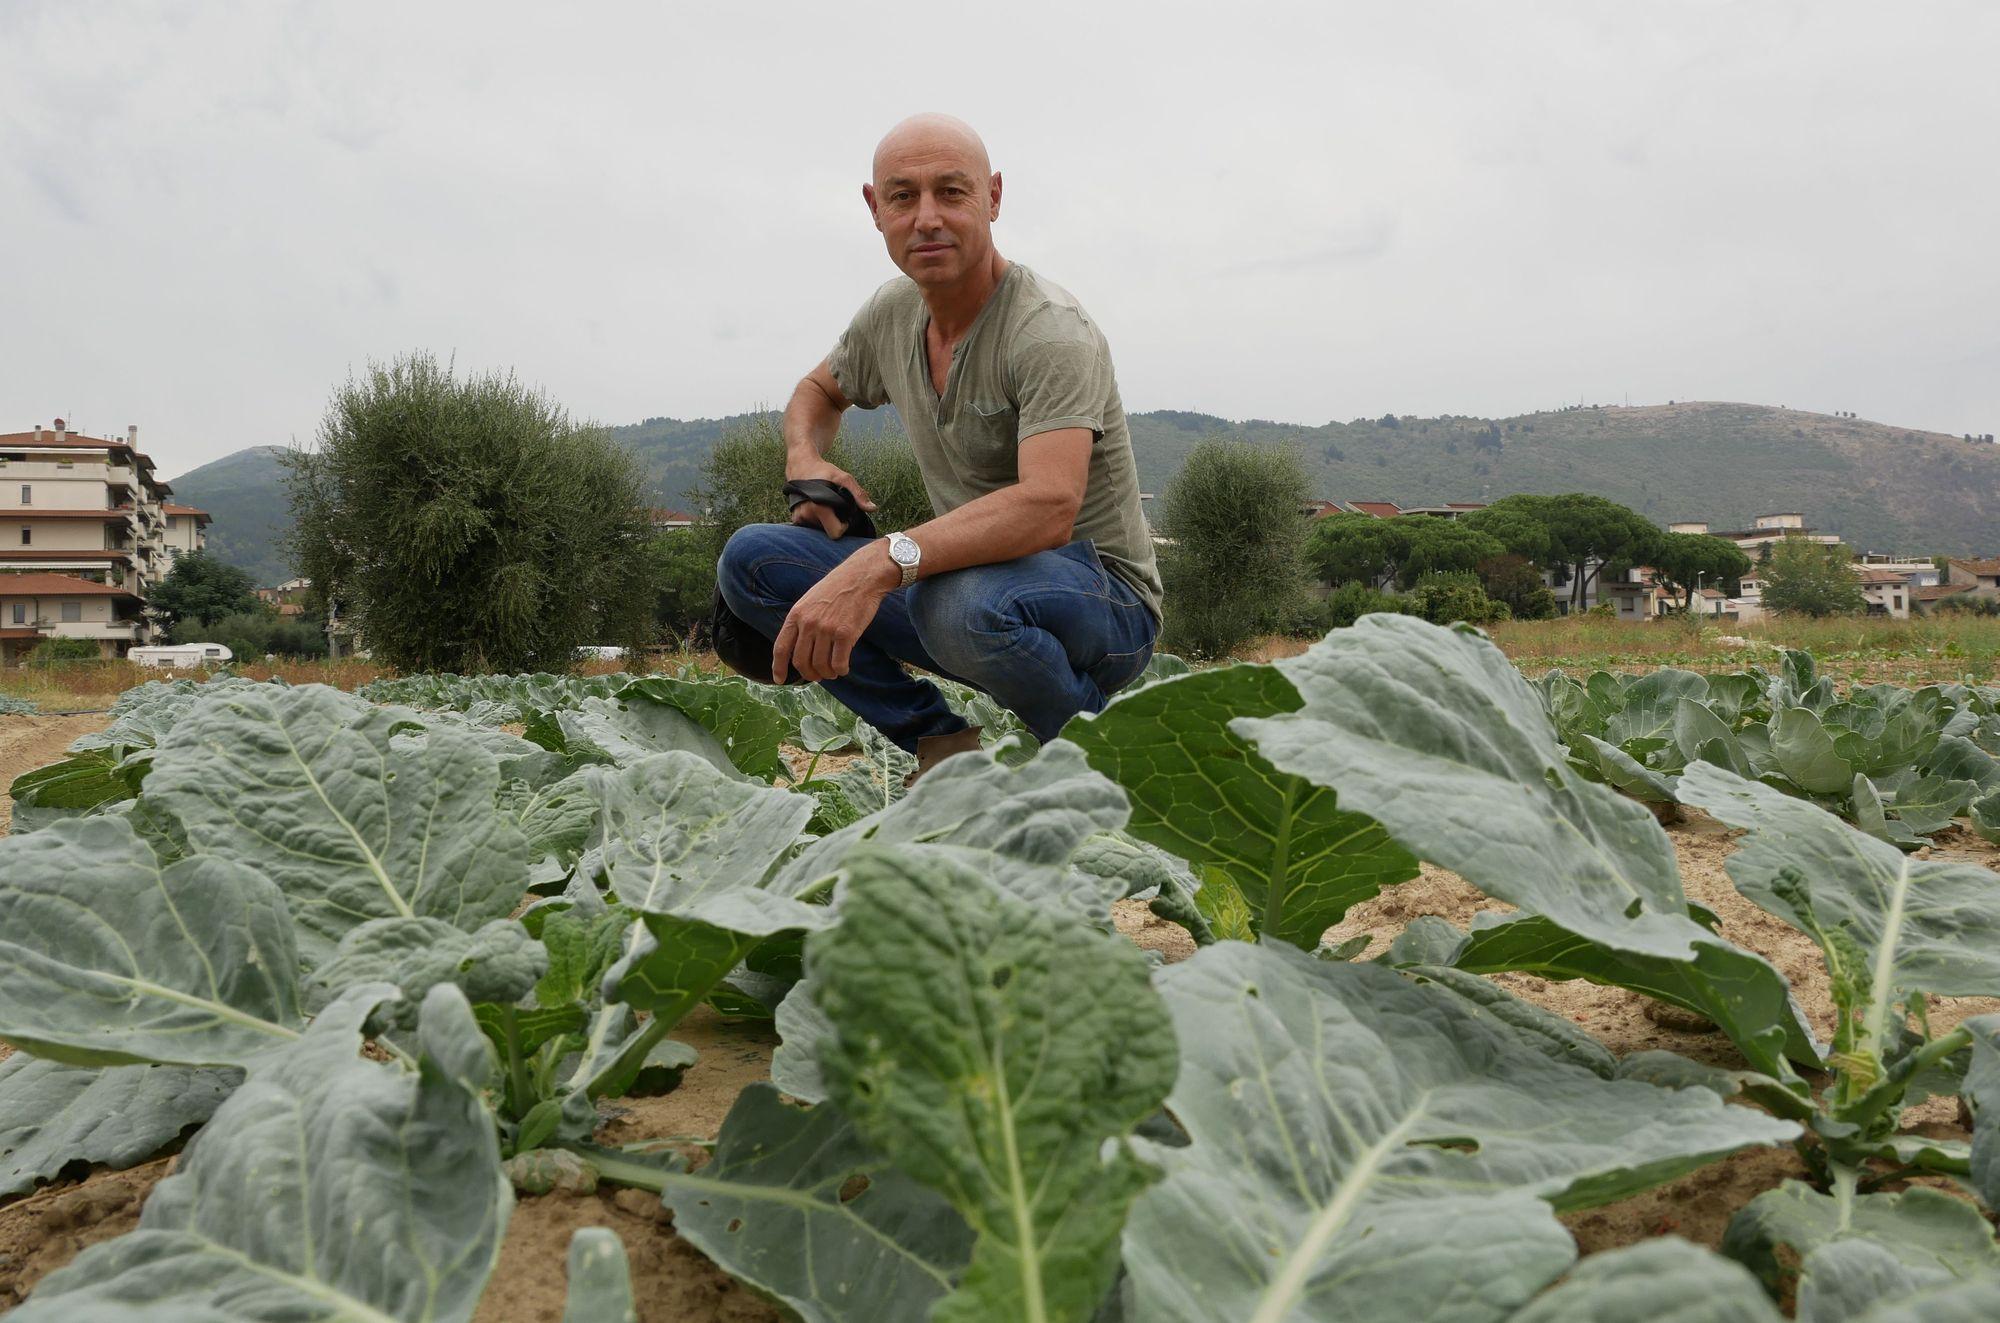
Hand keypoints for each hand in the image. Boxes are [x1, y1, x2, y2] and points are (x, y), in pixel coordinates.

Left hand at [772, 545, 896, 682]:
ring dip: (827, 674)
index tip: (779, 680)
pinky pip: (838, 663)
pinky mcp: (846, 634)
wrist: (862, 577)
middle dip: (809, 674)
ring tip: (833, 672)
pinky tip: (844, 668)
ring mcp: (827, 629)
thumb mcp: (810, 600)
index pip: (781, 648)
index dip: (778, 667)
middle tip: (818, 676)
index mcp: (796, 615)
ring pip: (820, 665)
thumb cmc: (838, 589)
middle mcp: (808, 623)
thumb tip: (800, 649)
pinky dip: (841, 670)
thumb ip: (802, 622)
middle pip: (801, 662)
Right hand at [786, 459, 877, 538]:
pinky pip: (811, 526)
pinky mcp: (795, 517)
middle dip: (834, 522)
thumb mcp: (843, 478)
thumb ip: (858, 494)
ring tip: (824, 505)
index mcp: (818, 508)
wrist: (801, 465)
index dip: (844, 526)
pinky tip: (817, 507)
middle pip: (828, 532)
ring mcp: (799, 517)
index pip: (835, 533)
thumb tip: (873, 509)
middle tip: (834, 508)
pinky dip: (816, 519)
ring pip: (819, 529)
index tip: (844, 515)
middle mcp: (806, 515)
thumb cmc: (823, 470)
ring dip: (824, 520)